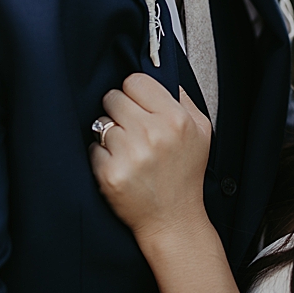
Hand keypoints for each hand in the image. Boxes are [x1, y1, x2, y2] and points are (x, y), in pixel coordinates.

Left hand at [89, 74, 211, 241]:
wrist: (172, 219)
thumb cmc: (185, 175)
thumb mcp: (200, 131)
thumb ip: (181, 98)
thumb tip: (161, 73)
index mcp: (175, 119)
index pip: (135, 80)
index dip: (134, 93)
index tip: (138, 105)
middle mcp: (152, 134)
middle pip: (113, 97)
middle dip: (119, 111)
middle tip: (132, 130)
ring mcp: (129, 154)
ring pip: (100, 122)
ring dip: (110, 134)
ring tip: (129, 151)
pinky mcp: (110, 173)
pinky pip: (92, 147)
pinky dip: (102, 155)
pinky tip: (120, 166)